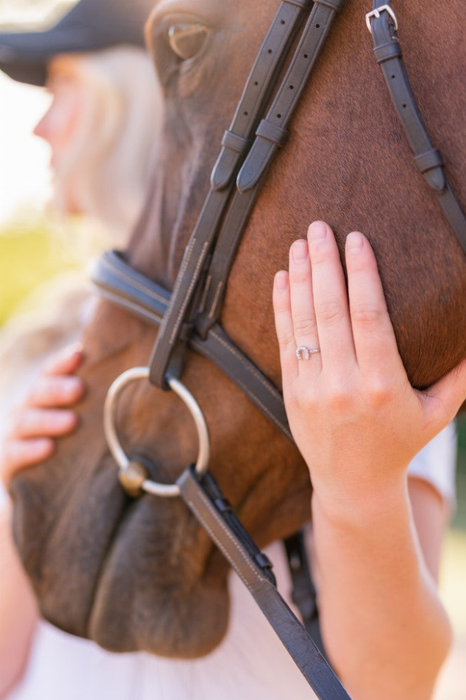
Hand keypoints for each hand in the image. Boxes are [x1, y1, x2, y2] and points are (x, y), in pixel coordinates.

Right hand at [0, 344, 84, 487]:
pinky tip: (48, 448)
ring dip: (48, 420)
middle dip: (57, 389)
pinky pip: (13, 454)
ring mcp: (12, 436)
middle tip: (79, 389)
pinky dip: (29, 450)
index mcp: (42, 396)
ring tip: (72, 421)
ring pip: (24, 422)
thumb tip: (132, 377)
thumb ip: (93, 402)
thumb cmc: (67, 445)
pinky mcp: (5, 463)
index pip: (49, 373)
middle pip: (37, 393)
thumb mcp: (78, 420)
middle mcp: (25, 411)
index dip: (62, 363)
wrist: (41, 487)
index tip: (80, 355)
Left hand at [273, 221, 465, 514]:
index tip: (356, 239)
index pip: (368, 316)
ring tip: (299, 244)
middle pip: (330, 311)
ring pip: (304, 322)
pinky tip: (282, 279)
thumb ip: (459, 375)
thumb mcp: (438, 413)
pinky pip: (285, 341)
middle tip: (320, 227)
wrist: (354, 483)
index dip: (361, 274)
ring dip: (300, 278)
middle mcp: (344, 383)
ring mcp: (313, 387)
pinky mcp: (293, 390)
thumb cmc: (400, 443)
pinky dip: (283, 307)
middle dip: (324, 264)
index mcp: (383, 384)